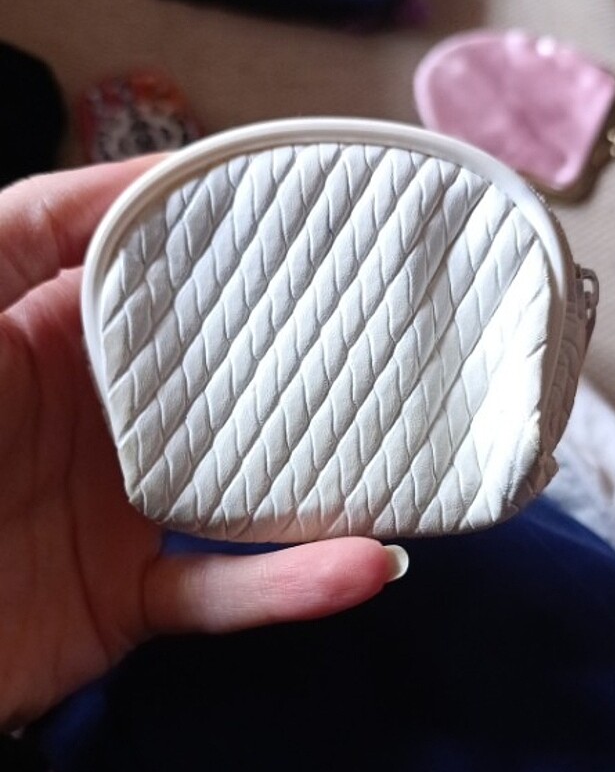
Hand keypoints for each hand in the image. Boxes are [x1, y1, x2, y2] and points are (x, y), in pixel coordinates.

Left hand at [0, 159, 406, 728]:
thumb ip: (37, 226)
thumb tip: (152, 171)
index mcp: (62, 341)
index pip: (173, 290)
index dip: (244, 258)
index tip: (331, 230)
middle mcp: (105, 420)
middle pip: (227, 387)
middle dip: (312, 362)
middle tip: (408, 335)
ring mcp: (119, 512)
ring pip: (247, 493)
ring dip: (332, 482)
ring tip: (418, 455)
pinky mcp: (127, 599)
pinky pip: (224, 593)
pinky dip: (294, 587)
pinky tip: (364, 564)